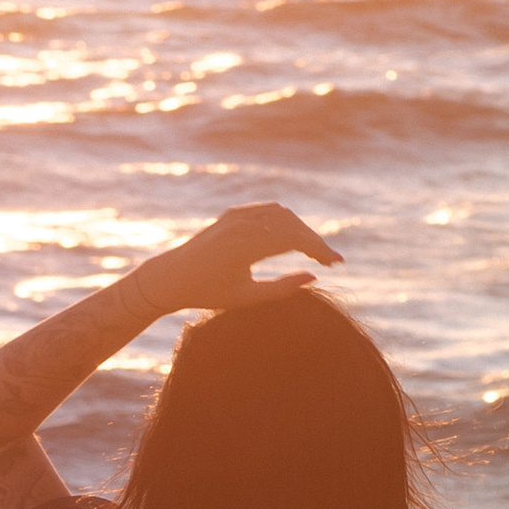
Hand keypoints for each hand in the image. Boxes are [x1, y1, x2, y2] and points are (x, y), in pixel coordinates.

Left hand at [150, 204, 342, 314]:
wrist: (171, 277)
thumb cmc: (207, 293)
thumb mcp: (246, 298)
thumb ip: (281, 289)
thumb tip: (313, 278)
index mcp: (245, 247)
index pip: (294, 240)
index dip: (320, 249)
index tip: (337, 263)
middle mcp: (241, 225)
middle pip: (292, 224)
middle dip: (315, 241)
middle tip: (331, 261)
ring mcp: (236, 216)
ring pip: (282, 214)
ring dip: (302, 230)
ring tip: (314, 252)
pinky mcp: (232, 213)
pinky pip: (268, 210)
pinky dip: (286, 220)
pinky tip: (295, 236)